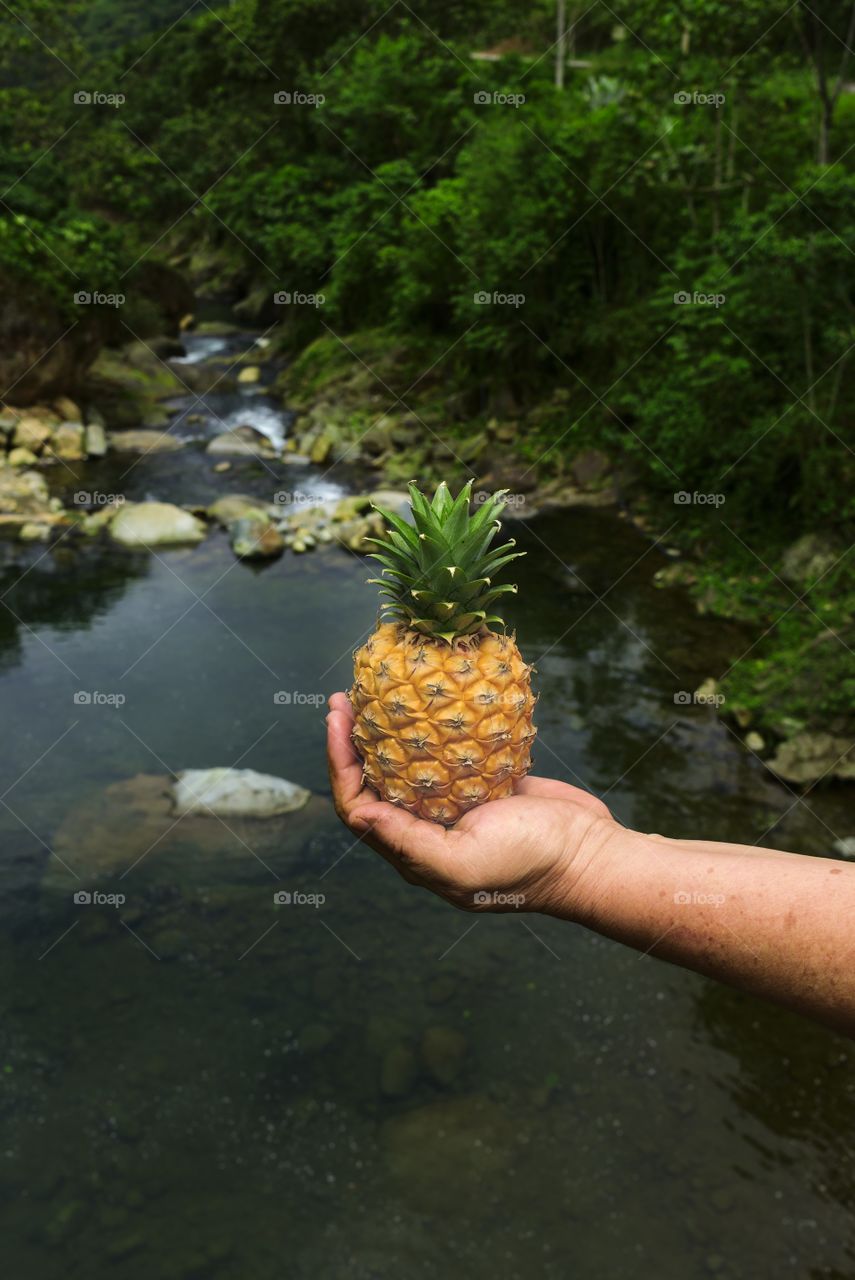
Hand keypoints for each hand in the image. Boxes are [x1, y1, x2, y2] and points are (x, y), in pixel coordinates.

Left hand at [326, 691, 619, 916]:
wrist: (590, 854)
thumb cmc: (529, 863)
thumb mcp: (464, 861)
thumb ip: (409, 843)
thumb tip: (360, 813)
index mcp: (414, 851)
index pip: (358, 806)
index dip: (341, 764)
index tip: (337, 720)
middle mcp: (428, 828)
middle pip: (376, 779)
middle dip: (355, 740)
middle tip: (346, 697)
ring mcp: (457, 803)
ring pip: (409, 761)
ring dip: (390, 728)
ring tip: (378, 690)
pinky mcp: (485, 782)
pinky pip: (449, 749)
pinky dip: (434, 725)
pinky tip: (431, 695)